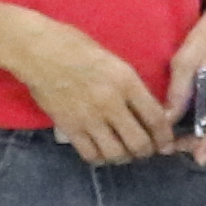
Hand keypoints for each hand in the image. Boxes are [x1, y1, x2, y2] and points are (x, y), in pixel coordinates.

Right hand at [8, 12, 174, 165]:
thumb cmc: (77, 48)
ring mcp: (89, 117)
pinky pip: (91, 154)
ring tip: (124, 152)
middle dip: (147, 151)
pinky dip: (100, 158)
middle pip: (139, 142)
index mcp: (126, 81)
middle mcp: (111, 103)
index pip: (155, 118)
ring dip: (124, 157)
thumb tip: (148, 110)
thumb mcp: (115, 61)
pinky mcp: (69, 128)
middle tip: (146, 150)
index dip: (165, 136)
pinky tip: (102, 152)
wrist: (38, 51)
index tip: (167, 144)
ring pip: (116, 153)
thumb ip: (131, 86)